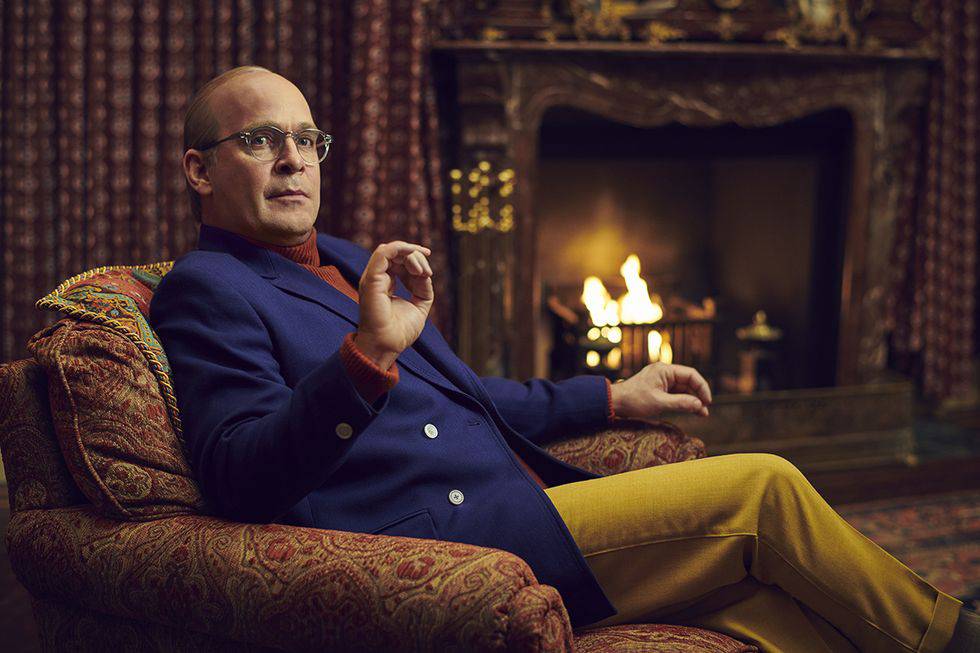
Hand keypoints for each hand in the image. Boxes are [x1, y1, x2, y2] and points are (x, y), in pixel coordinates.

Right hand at [356, 241, 433, 368]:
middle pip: (396, 253)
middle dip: (416, 257)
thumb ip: (423, 287)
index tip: (429, 272)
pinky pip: (384, 253)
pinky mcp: (372, 279)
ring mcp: (373, 278)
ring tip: (423, 272)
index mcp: (385, 284)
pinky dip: (401, 249)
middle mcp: (377, 278)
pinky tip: (414, 257)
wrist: (387, 346)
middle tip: (427, 273)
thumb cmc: (399, 332)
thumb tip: (425, 274)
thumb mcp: (419, 305)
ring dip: (411, 255)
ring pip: (391, 250)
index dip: (415, 260)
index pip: (399, 262)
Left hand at [609, 362, 712, 419]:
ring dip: (692, 400)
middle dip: (698, 396)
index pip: (691, 375)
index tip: (707, 402)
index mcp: (665, 370)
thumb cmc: (634, 401)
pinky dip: (683, 402)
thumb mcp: (659, 403)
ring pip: (683, 389)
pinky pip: (676, 393)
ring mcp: (662, 380)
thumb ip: (681, 403)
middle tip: (705, 411)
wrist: (615, 403)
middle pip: (688, 382)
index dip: (702, 387)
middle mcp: (665, 372)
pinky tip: (691, 410)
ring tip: (701, 414)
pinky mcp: (659, 389)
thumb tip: (700, 405)